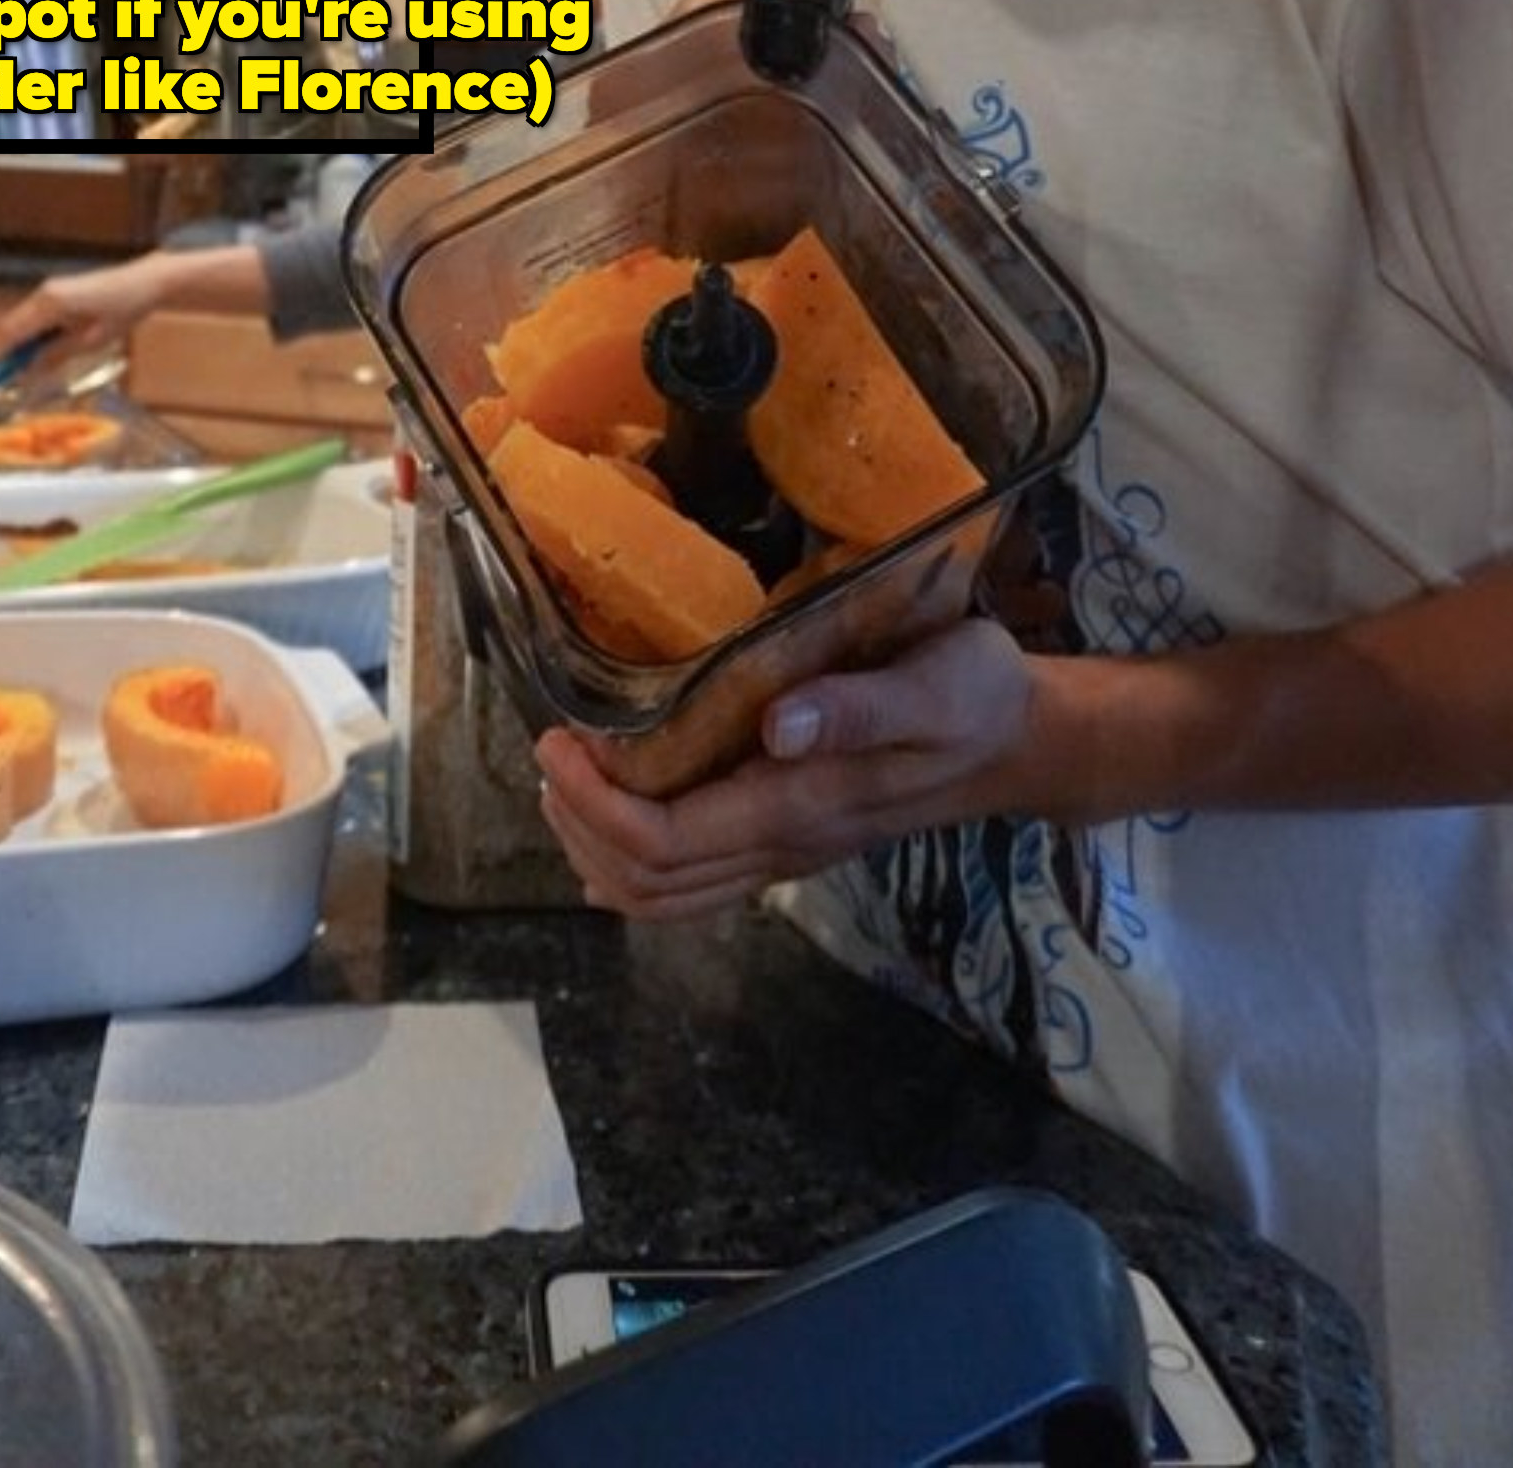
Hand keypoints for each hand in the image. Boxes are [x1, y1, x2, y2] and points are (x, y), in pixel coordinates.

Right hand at [0, 254, 180, 357]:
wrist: (145, 282)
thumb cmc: (122, 310)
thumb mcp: (90, 342)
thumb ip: (54, 356)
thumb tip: (26, 373)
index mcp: (50, 304)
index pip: (11, 334)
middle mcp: (44, 293)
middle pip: (10, 326)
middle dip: (3, 353)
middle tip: (1, 380)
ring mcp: (50, 289)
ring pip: (21, 320)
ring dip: (17, 344)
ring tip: (20, 371)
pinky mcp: (59, 290)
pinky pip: (34, 314)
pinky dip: (30, 333)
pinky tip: (39, 351)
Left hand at [534, 617, 1034, 917]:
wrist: (1024, 739)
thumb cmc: (979, 692)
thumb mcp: (935, 681)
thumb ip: (858, 706)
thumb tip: (777, 726)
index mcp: (802, 806)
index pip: (668, 842)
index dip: (597, 805)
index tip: (559, 741)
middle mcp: (783, 845)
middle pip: (650, 880)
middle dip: (582, 825)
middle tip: (549, 751)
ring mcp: (784, 851)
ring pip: (665, 894)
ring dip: (599, 845)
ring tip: (566, 780)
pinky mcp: (788, 839)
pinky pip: (692, 881)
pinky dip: (634, 857)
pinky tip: (614, 810)